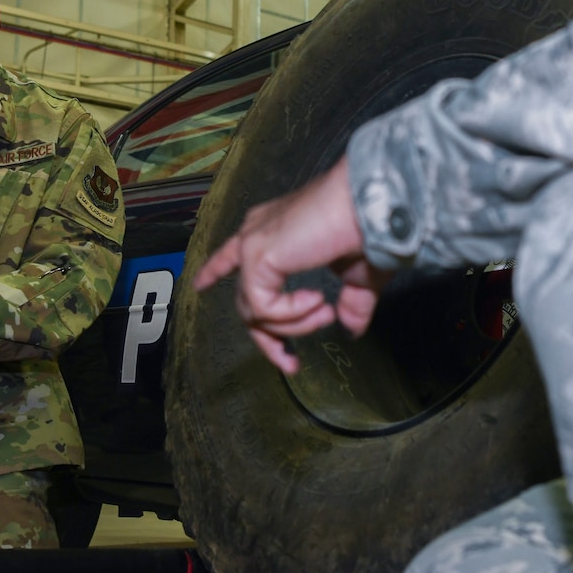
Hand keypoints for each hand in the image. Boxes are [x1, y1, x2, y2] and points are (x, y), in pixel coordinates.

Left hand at [194, 157, 389, 373]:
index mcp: (274, 231)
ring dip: (293, 325)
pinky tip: (317, 300)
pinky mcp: (256, 255)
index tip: (199, 285)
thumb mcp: (358, 276)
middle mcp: (255, 233)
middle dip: (268, 337)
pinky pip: (262, 308)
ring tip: (325, 313)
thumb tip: (351, 328)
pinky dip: (291, 315)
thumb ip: (350, 303)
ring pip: (254, 311)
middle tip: (290, 364)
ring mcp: (252, 243)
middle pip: (245, 300)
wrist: (372, 208)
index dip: (215, 270)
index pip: (233, 254)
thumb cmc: (368, 230)